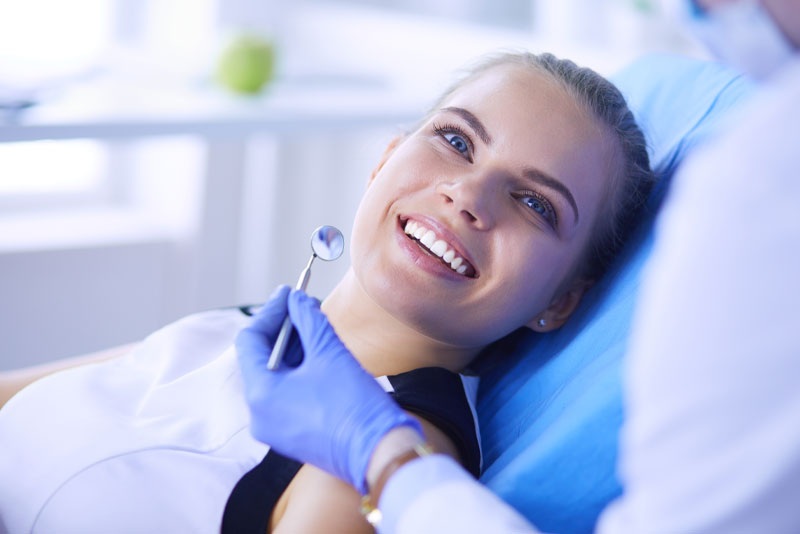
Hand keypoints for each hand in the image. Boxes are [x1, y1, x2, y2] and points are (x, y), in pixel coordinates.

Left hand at [236, 286, 423, 492]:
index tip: (289, 292)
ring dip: (293, 349)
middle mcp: (259, 415)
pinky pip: (285, 395)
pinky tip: (318, 354)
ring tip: (316, 327)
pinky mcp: (291, 435)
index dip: (271, 311)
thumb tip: (297, 299)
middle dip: (283, 329)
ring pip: (274, 376)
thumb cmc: (354, 405)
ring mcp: (274, 428)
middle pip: (260, 358)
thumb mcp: (329, 352)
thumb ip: (308, 319)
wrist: (379, 452)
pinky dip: (298, 372)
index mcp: (260, 394)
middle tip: (305, 305)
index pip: (250, 340)